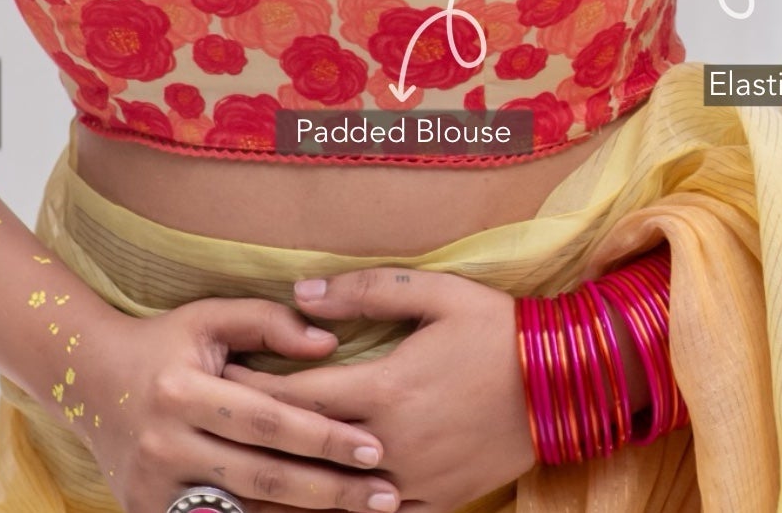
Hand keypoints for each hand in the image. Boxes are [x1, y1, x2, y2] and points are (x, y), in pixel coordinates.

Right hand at [75, 293, 400, 512]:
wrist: (87, 380)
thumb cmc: (163, 342)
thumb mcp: (209, 318)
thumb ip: (268, 322)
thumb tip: (329, 343)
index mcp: (183, 391)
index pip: (268, 420)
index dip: (323, 436)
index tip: (374, 446)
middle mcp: (165, 444)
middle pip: (263, 477)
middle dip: (330, 490)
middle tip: (386, 494)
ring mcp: (153, 488)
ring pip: (243, 511)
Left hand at [222, 269, 537, 512]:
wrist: (563, 384)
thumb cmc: (497, 329)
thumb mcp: (435, 293)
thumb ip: (364, 291)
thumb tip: (300, 293)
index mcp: (385, 388)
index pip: (297, 395)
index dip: (252, 388)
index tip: (218, 378)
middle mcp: (391, 443)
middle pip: (305, 447)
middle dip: (260, 434)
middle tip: (219, 424)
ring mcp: (412, 481)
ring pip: (334, 495)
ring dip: (292, 483)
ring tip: (251, 471)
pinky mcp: (434, 502)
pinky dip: (341, 510)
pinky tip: (314, 503)